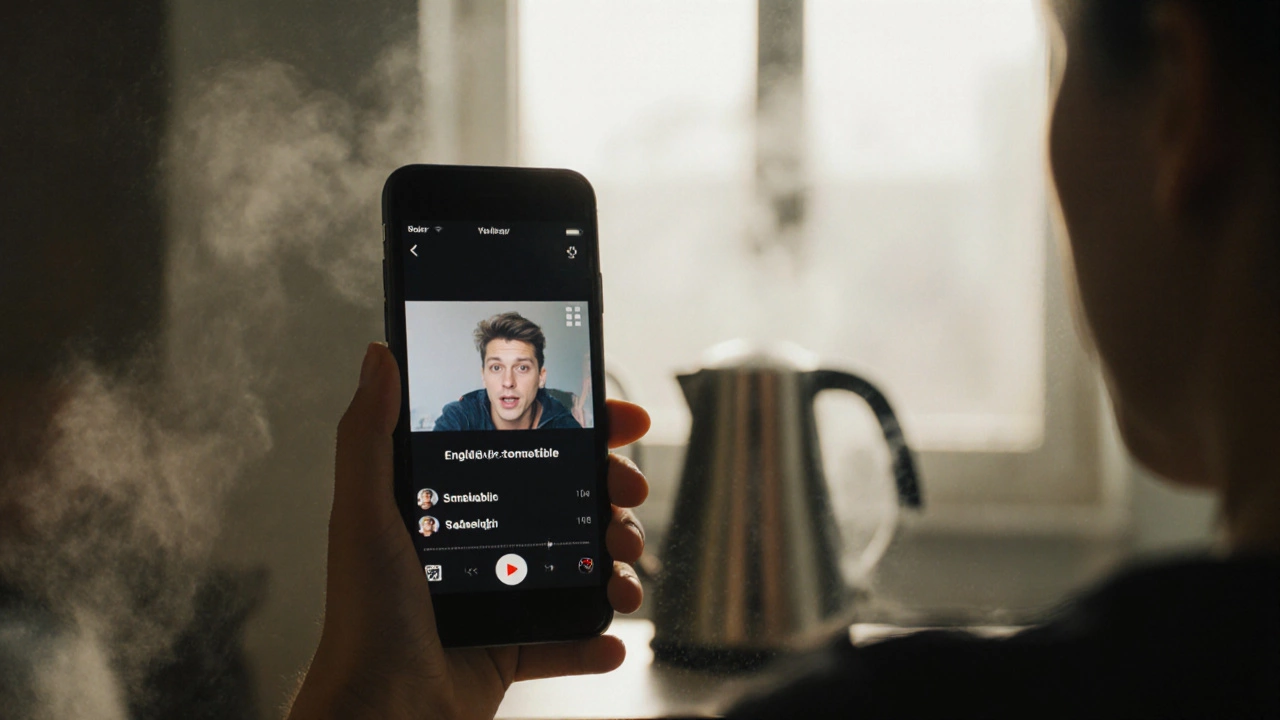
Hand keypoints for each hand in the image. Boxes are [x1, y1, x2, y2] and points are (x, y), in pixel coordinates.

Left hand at [287, 343, 650, 719]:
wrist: (380, 714)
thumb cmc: (362, 616)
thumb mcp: (363, 512)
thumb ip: (370, 433)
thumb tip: (379, 356)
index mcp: (452, 503)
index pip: (526, 451)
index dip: (580, 432)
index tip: (621, 421)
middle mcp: (482, 544)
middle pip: (567, 503)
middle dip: (613, 495)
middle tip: (628, 494)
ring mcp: (502, 596)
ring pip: (580, 566)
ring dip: (617, 564)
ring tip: (623, 572)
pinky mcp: (514, 648)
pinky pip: (569, 641)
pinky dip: (596, 641)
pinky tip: (612, 638)